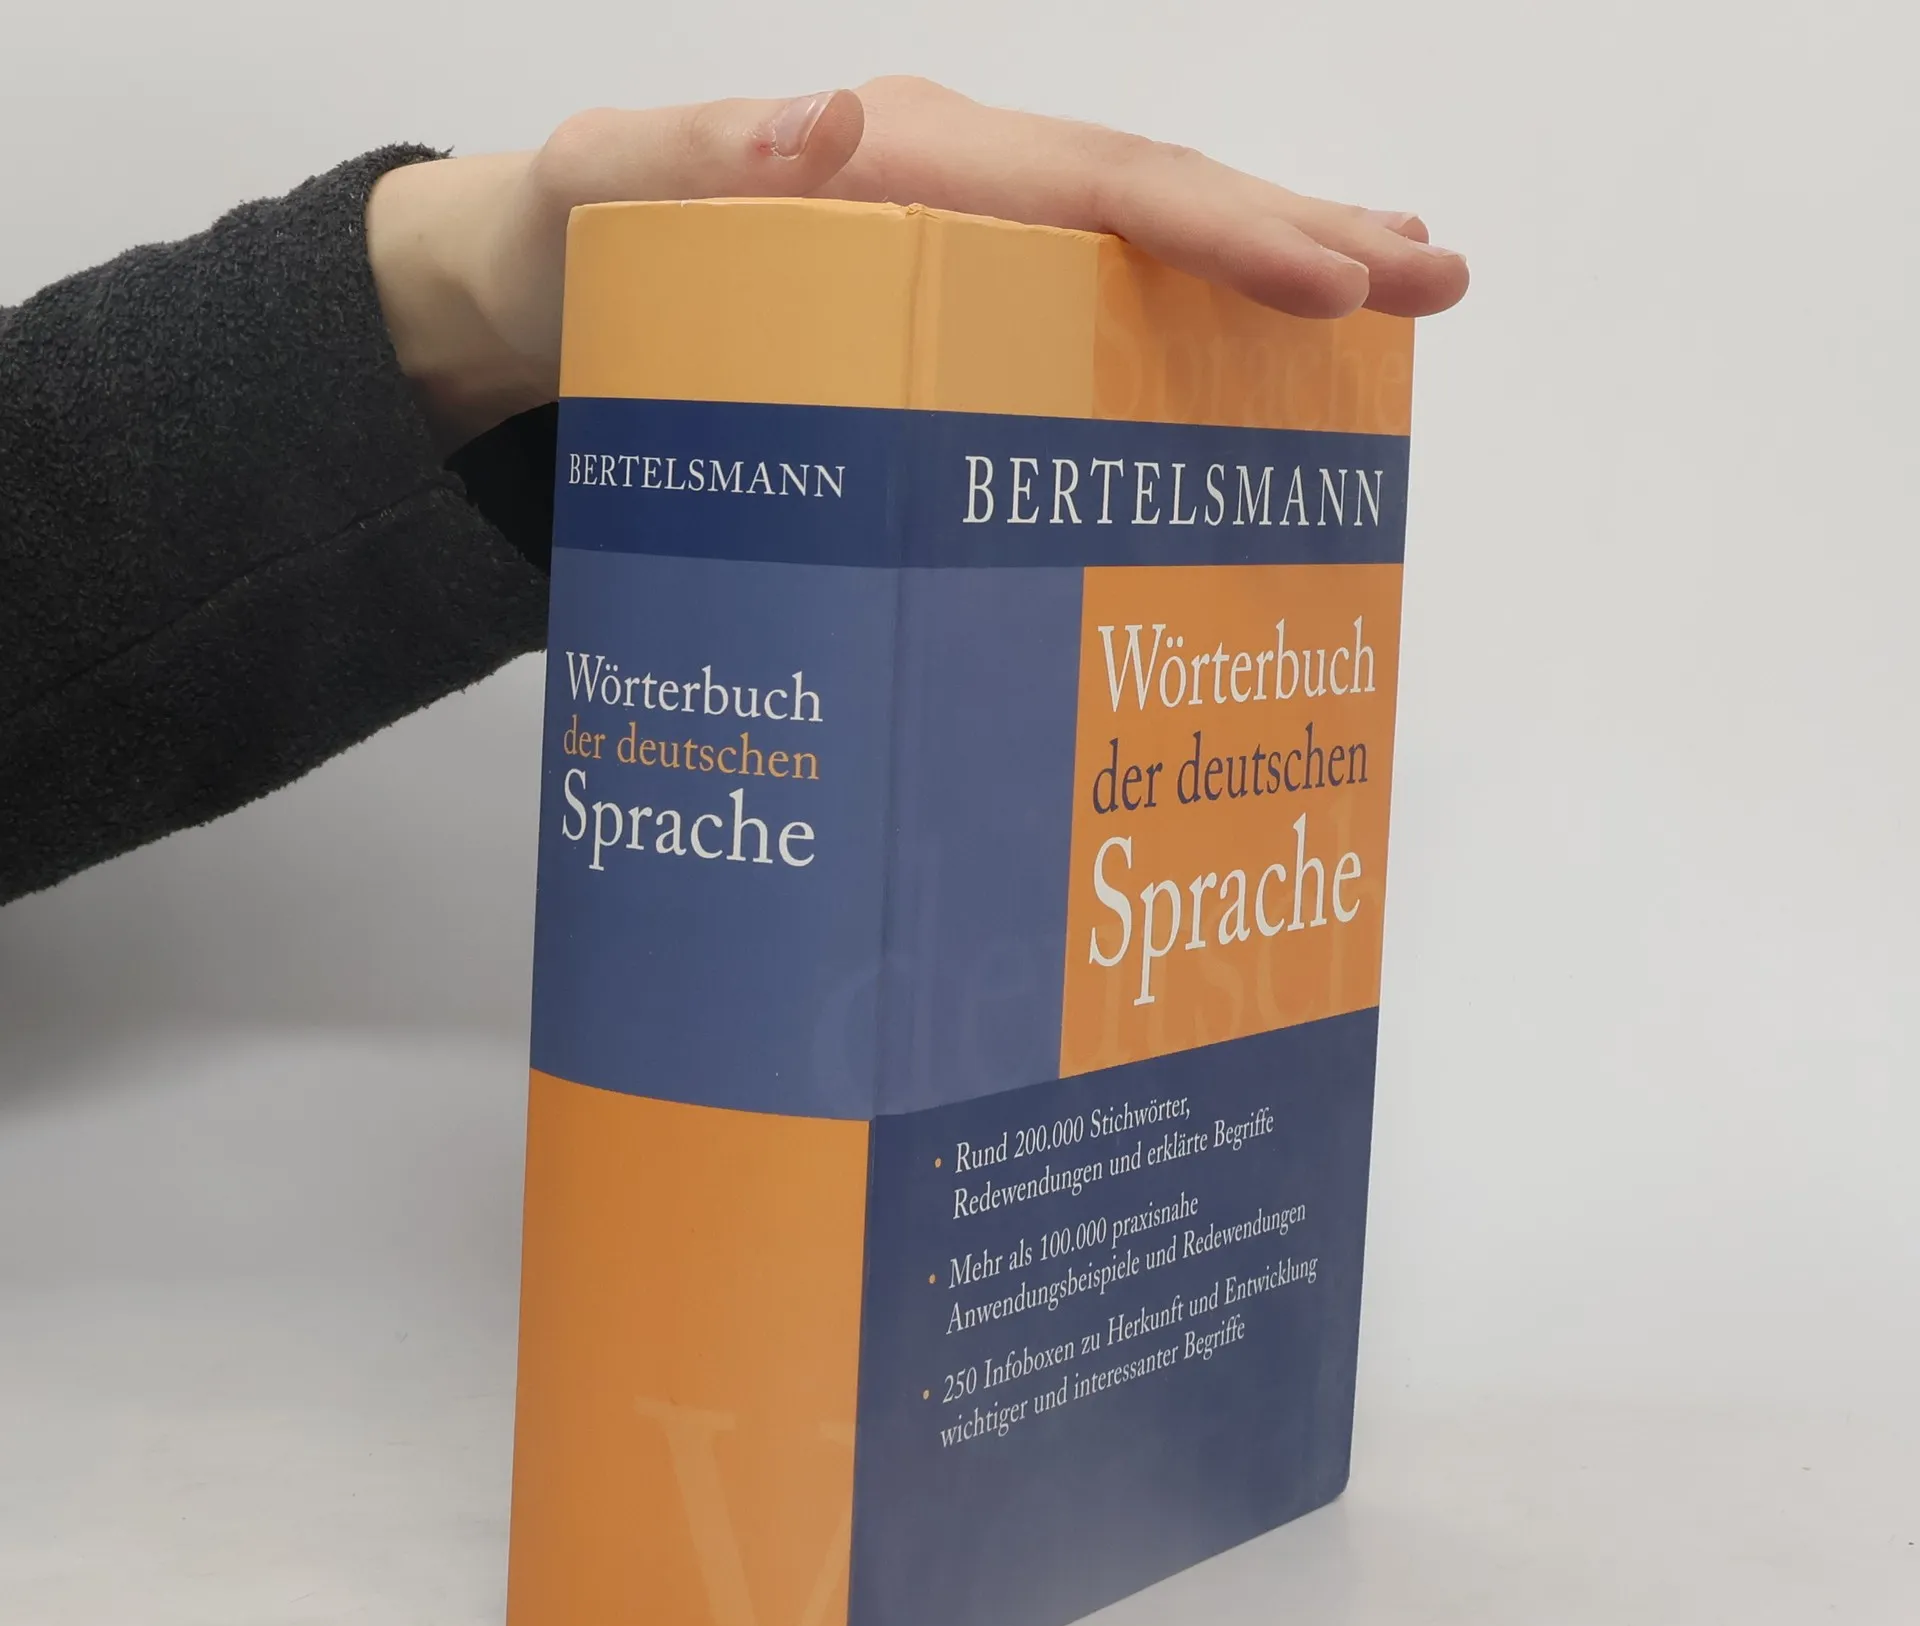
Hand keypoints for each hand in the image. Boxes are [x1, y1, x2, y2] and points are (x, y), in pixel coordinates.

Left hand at [367, 76, 1468, 449]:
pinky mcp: (958, 291)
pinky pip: (1099, 289)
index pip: (1094, 188)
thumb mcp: (607, 198)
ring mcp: (967, 234)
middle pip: (1157, 200)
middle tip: (1436, 281)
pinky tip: (1255, 336)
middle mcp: (958, 181)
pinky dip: (1193, 302)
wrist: (536, 289)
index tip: (1331, 284)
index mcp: (906, 158)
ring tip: (1396, 291)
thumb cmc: (572, 249)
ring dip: (1278, 261)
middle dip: (1301, 238)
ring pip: (1148, 239)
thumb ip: (700, 157)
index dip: (1217, 233)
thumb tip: (835, 113)